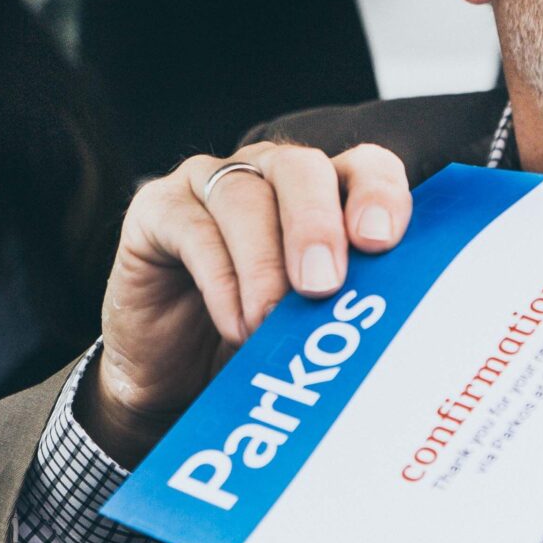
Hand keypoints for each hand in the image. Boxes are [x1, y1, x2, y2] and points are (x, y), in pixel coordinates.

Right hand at [80, 141, 413, 464]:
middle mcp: (269, 174)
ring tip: (269, 323)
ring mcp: (210, 184)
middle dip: (316, 226)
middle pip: (301, 168)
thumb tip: (384, 318)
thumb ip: (348, 305)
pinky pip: (193, 230)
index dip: (378, 194)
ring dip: (263, 265)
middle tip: (323, 286)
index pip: (365, 167)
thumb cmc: (255, 340)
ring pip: (243, 198)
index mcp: (325, 190)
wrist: (176, 375)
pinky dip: (220, 281)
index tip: (381, 241)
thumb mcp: (312, 324)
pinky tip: (235, 324)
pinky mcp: (157, 209)